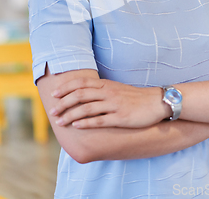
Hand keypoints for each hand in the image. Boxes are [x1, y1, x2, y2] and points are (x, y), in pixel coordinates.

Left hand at [49, 77, 169, 128]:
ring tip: (60, 121)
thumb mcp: (116, 89)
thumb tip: (84, 94)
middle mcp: (108, 92)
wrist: (156, 102)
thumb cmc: (134, 97)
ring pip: (87, 108)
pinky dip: (86, 123)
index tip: (54, 94)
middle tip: (52, 110)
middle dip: (64, 102)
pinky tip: (76, 126)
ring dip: (71, 114)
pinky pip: (100, 120)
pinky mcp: (120, 117)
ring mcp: (114, 105)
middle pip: (80, 94)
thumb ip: (101, 90)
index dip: (66, 87)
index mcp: (106, 84)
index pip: (81, 82)